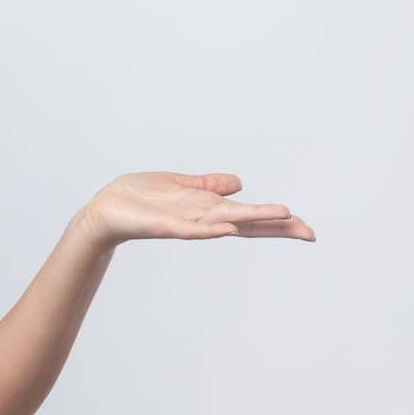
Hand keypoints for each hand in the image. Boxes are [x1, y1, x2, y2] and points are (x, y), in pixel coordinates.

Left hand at [77, 171, 315, 248]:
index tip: (305, 227)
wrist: (105, 210)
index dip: (276, 221)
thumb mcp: (180, 185)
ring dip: (252, 220)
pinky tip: (228, 229)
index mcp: (208, 209)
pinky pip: (191, 228)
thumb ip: (208, 185)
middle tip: (308, 231)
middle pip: (246, 223)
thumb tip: (239, 183)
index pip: (249, 216)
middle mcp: (202, 218)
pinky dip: (209, 229)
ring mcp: (185, 223)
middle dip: (276, 226)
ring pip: (225, 223)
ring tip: (282, 216)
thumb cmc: (140, 198)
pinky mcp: (165, 225)